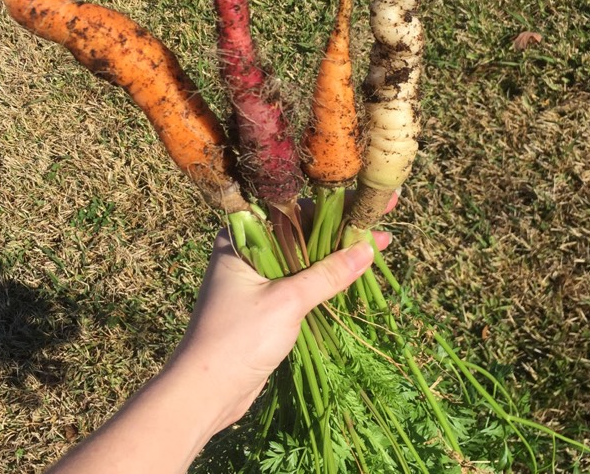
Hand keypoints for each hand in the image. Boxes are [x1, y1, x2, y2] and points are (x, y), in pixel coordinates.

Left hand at [169, 226, 392, 429]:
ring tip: (381, 240)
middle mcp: (248, 250)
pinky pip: (303, 280)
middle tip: (383, 214)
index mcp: (242, 238)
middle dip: (343, 226)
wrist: (206, 391)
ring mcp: (258, 277)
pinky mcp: (267, 301)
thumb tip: (367, 247)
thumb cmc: (238, 338)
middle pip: (303, 231)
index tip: (367, 198)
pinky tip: (356, 270)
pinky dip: (328, 276)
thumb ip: (327, 274)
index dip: (335, 204)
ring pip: (306, 257)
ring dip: (339, 252)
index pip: (294, 210)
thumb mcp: (286, 302)